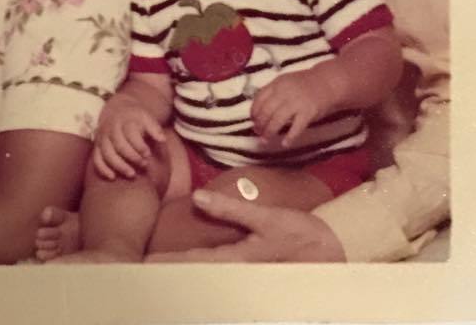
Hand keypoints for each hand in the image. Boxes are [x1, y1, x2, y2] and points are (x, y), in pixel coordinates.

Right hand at [93, 94, 165, 179]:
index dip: (139, 145)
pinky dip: (102, 169)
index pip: (130, 133)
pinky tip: (113, 177)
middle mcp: (110, 128)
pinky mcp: (97, 146)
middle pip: (119, 145)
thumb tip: (162, 139)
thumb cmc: (135, 118)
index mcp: (123, 120)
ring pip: (107, 153)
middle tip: (144, 165)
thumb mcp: (146, 117)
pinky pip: (96, 159)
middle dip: (132, 157)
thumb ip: (154, 128)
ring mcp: (102, 138)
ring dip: (119, 165)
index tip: (148, 154)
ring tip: (132, 174)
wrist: (117, 110)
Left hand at [146, 190, 345, 262]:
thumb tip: (198, 197)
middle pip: (196, 275)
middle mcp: (237, 273)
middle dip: (171, 272)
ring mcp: (245, 278)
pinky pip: (221, 275)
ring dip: (186, 272)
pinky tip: (194, 268)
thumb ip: (230, 208)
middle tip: (144, 268)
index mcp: (236, 260)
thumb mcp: (266, 218)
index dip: (167, 264)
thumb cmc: (300, 235)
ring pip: (207, 278)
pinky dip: (204, 272)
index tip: (144, 263)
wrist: (332, 253)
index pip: (193, 263)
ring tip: (161, 268)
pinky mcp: (252, 275)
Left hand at [251, 66, 337, 145]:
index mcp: (277, 84)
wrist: (327, 82)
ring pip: (277, 120)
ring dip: (269, 132)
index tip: (253, 120)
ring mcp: (297, 102)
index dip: (254, 111)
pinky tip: (285, 144)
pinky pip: (296, 127)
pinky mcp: (308, 112)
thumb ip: (273, 92)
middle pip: (266, 111)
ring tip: (265, 140)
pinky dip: (290, 137)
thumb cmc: (304, 84)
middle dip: (260, 124)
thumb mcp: (285, 82)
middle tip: (257, 132)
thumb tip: (258, 110)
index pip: (259, 98)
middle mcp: (285, 92)